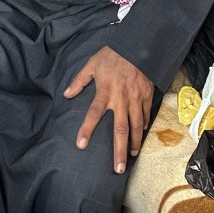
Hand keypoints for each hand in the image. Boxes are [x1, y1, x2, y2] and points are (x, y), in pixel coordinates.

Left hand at [64, 46, 152, 174]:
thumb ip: (79, 80)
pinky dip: (143, 124)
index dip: (86, 130)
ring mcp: (135, 97)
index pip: (93, 114)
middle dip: (119, 150)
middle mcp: (120, 98)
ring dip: (134, 142)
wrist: (137, 44)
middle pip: (120, 129)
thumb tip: (67, 94)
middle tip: (119, 168)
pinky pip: (145, 113)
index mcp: (105, 91)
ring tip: (132, 156)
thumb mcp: (92, 63)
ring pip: (135, 125)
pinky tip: (141, 133)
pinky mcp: (146, 94)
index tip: (81, 145)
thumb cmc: (112, 54)